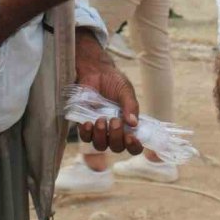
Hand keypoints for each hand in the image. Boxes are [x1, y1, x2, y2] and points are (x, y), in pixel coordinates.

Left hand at [75, 41, 142, 155]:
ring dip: (101, 136)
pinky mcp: (85, 126)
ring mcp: (99, 130)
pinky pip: (85, 137)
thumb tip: (134, 123)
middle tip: (114, 121)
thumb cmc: (113, 82)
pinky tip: (88, 123)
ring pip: (100, 145)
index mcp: (128, 125)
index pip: (134, 145)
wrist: (95, 72)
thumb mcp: (125, 91)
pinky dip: (87, 133)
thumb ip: (131, 106)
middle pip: (117, 147)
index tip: (131, 137)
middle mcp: (114, 131)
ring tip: (100, 120)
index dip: (134, 146)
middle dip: (116, 137)